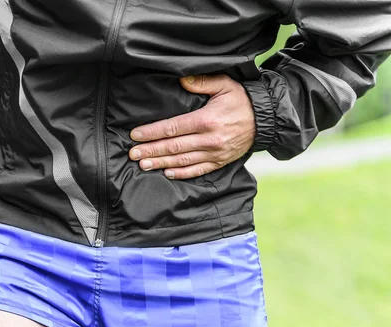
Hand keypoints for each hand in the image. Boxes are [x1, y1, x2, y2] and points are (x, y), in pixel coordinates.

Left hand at [128, 74, 255, 179]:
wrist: (266, 119)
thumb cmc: (242, 100)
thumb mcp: (225, 84)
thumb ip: (202, 82)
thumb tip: (181, 80)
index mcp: (207, 120)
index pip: (172, 128)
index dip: (152, 132)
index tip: (136, 135)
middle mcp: (209, 140)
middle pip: (173, 147)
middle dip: (151, 150)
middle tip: (133, 154)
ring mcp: (215, 153)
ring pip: (182, 161)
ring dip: (161, 163)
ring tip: (143, 165)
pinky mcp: (220, 162)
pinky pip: (198, 170)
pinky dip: (182, 173)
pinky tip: (167, 173)